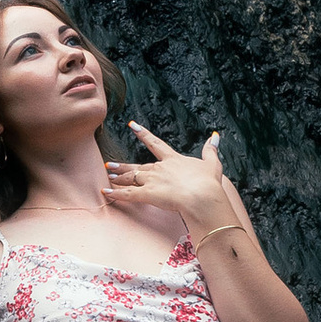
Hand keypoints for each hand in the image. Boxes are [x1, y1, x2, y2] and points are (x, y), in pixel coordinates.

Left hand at [102, 125, 238, 244]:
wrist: (202, 196)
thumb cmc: (208, 183)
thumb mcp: (212, 164)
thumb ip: (210, 150)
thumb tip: (215, 136)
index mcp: (173, 160)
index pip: (155, 144)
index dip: (143, 134)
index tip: (132, 125)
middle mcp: (160, 168)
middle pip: (138, 166)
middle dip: (123, 165)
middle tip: (110, 163)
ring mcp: (152, 181)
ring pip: (131, 178)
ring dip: (119, 177)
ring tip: (108, 175)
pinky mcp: (147, 194)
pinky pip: (128, 195)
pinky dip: (116, 194)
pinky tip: (105, 192)